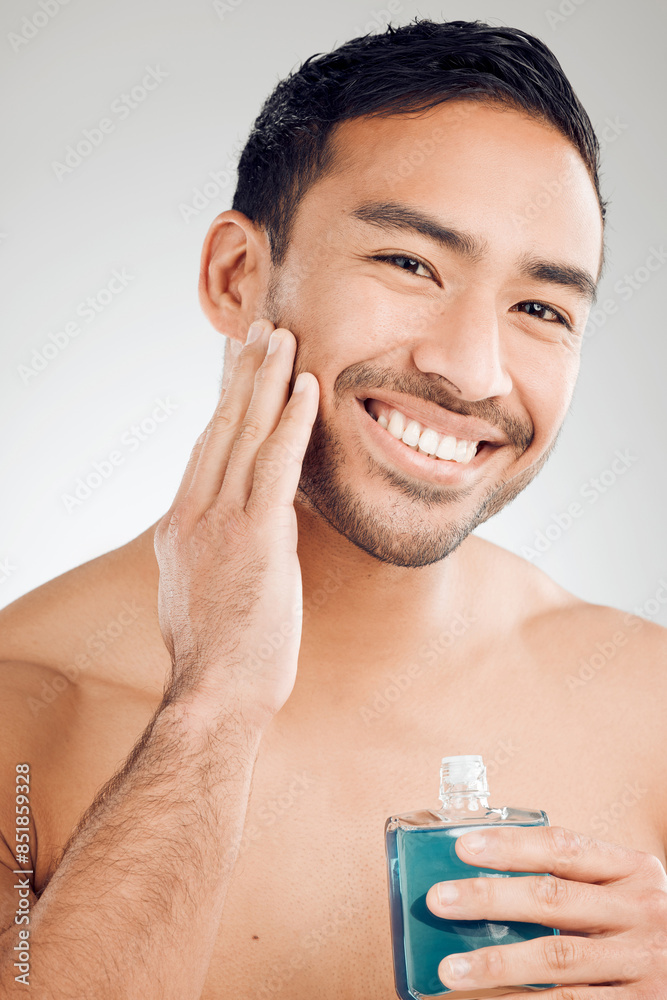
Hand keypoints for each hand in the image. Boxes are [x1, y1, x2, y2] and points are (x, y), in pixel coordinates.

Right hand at [153, 318, 318, 727]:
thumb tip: (247, 530)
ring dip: (266, 381)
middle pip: (220, 427)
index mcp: (179, 525)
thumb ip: (217, 550)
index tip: (239, 367)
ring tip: (283, 338)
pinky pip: (274, 466)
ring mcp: (219, 523)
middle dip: (243, 374)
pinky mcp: (254, 537)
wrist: (216, 694)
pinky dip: (291, 422)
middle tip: (261, 331)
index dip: (225, 401)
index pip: (206, 447)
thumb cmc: (220, 656)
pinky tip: (306, 388)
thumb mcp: (203, 592)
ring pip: (244, 435)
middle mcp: (192, 513)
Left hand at [425, 825, 666, 997]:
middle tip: (439, 900)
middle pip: (553, 899)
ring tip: (450, 970)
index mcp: (634, 870)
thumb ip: (572, 885)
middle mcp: (642, 911)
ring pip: (557, 959)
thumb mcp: (622, 894)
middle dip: (490, 898)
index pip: (564, 847)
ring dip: (496, 963)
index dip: (511, 845)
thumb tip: (481, 883)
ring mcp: (644, 963)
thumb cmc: (639, 928)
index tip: (463, 847)